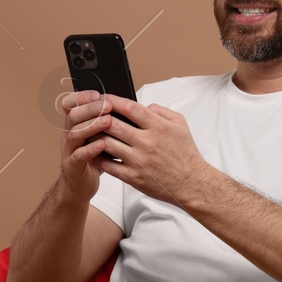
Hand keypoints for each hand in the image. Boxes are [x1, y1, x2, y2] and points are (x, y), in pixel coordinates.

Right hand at [55, 88, 116, 202]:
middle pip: (74, 116)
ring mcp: (69, 150)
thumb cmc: (94, 159)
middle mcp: (69, 135)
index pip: (71, 105)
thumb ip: (108, 122)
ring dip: (91, 126)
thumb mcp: (100, 136)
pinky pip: (78, 155)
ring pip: (74, 134)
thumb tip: (128, 107)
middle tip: (107, 105)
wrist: (80, 185)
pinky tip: (102, 144)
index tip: (97, 93)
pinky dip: (90, 149)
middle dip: (91, 108)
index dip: (81, 97)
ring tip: (108, 121)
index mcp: (76, 125)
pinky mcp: (72, 166)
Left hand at [65, 92, 211, 208]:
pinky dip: (98, 157)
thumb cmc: (185, 153)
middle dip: (98, 118)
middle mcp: (146, 142)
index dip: (112, 101)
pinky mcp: (133, 177)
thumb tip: (143, 106)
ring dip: (95, 137)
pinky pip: (108, 166)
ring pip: (106, 144)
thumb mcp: (180, 124)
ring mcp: (138, 160)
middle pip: (113, 124)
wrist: (191, 183)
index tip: (102, 99)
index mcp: (157, 127)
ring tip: (89, 132)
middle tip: (90, 115)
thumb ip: (161, 111)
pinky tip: (94, 152)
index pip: (129, 108)